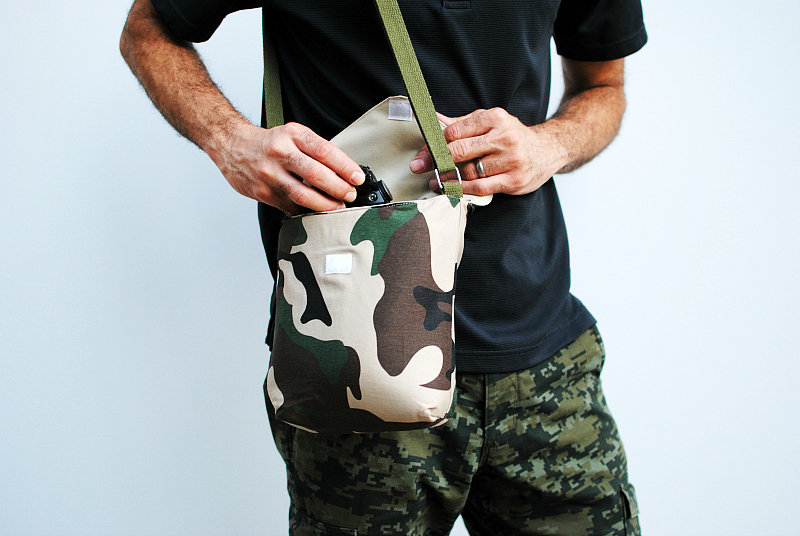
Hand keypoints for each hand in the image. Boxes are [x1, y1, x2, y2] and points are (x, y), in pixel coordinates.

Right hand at [210, 121, 364, 214]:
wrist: (231, 144)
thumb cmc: (268, 142)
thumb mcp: (292, 135)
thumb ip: (314, 151)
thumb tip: (343, 173)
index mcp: (292, 134)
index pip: (325, 151)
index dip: (345, 167)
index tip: (358, 178)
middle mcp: (280, 152)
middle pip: (315, 174)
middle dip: (338, 188)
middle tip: (350, 194)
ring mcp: (269, 174)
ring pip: (302, 194)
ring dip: (325, 204)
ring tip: (337, 206)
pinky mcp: (262, 192)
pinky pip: (289, 206)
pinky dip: (306, 211)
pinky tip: (316, 212)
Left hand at [410, 108, 568, 196]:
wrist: (548, 150)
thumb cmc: (513, 136)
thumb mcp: (490, 122)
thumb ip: (461, 123)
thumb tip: (433, 119)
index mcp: (494, 118)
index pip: (454, 131)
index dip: (433, 144)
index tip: (422, 154)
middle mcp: (504, 137)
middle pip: (458, 151)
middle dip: (435, 161)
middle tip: (422, 168)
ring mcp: (511, 160)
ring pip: (468, 171)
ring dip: (447, 178)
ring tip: (436, 180)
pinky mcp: (514, 180)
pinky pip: (480, 187)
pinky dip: (462, 189)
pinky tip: (452, 188)